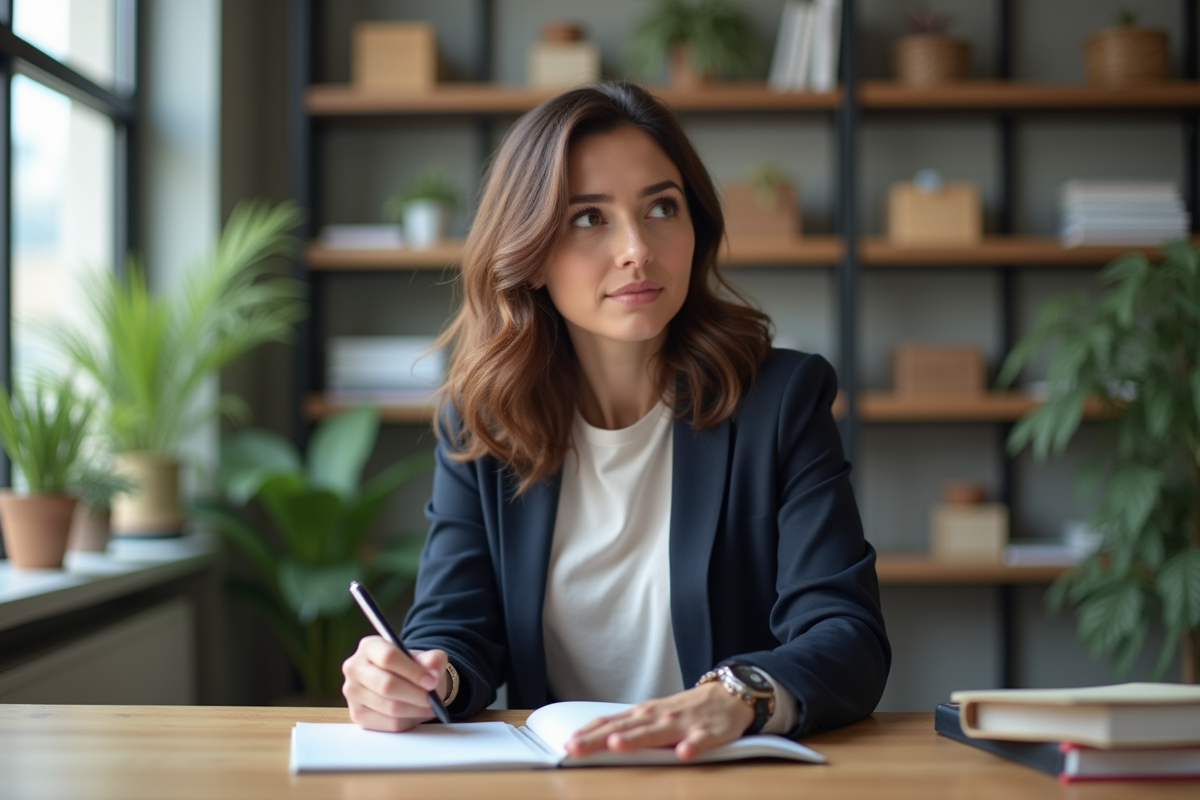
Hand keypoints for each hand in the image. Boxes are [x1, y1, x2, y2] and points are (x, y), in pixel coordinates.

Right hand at [342, 636, 448, 731]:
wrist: (405, 683)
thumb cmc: (413, 668)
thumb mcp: (427, 658)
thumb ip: (433, 659)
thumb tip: (432, 668)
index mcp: (369, 646)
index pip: (388, 657)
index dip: (412, 671)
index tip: (431, 681)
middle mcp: (354, 667)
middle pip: (386, 685)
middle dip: (415, 694)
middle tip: (433, 698)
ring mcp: (352, 693)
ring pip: (389, 707)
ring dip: (415, 709)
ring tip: (430, 706)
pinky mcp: (357, 715)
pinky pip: (388, 723)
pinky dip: (408, 721)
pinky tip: (416, 713)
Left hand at [563, 682, 755, 760]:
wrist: (729, 695)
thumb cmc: (685, 710)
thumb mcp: (655, 715)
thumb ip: (631, 728)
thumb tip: (597, 739)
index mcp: (644, 715)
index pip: (610, 722)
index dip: (588, 733)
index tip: (567, 743)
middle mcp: (659, 717)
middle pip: (625, 729)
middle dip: (598, 739)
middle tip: (575, 747)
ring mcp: (683, 725)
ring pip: (657, 732)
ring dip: (636, 738)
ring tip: (616, 745)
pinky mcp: (708, 733)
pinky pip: (700, 741)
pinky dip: (692, 747)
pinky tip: (683, 754)